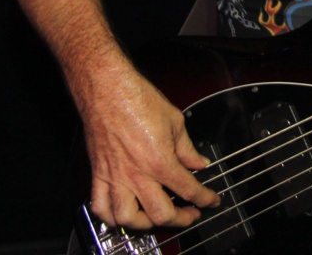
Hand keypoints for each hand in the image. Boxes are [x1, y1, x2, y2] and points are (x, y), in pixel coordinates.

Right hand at [78, 67, 219, 229]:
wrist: (108, 89)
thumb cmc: (138, 98)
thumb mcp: (175, 121)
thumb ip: (187, 148)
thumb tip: (198, 162)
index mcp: (160, 161)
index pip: (188, 189)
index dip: (205, 199)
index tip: (212, 200)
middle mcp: (137, 174)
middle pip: (161, 213)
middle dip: (181, 219)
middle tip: (190, 215)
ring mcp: (116, 176)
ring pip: (128, 218)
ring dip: (145, 223)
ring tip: (156, 217)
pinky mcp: (99, 174)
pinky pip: (100, 205)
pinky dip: (111, 216)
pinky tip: (123, 213)